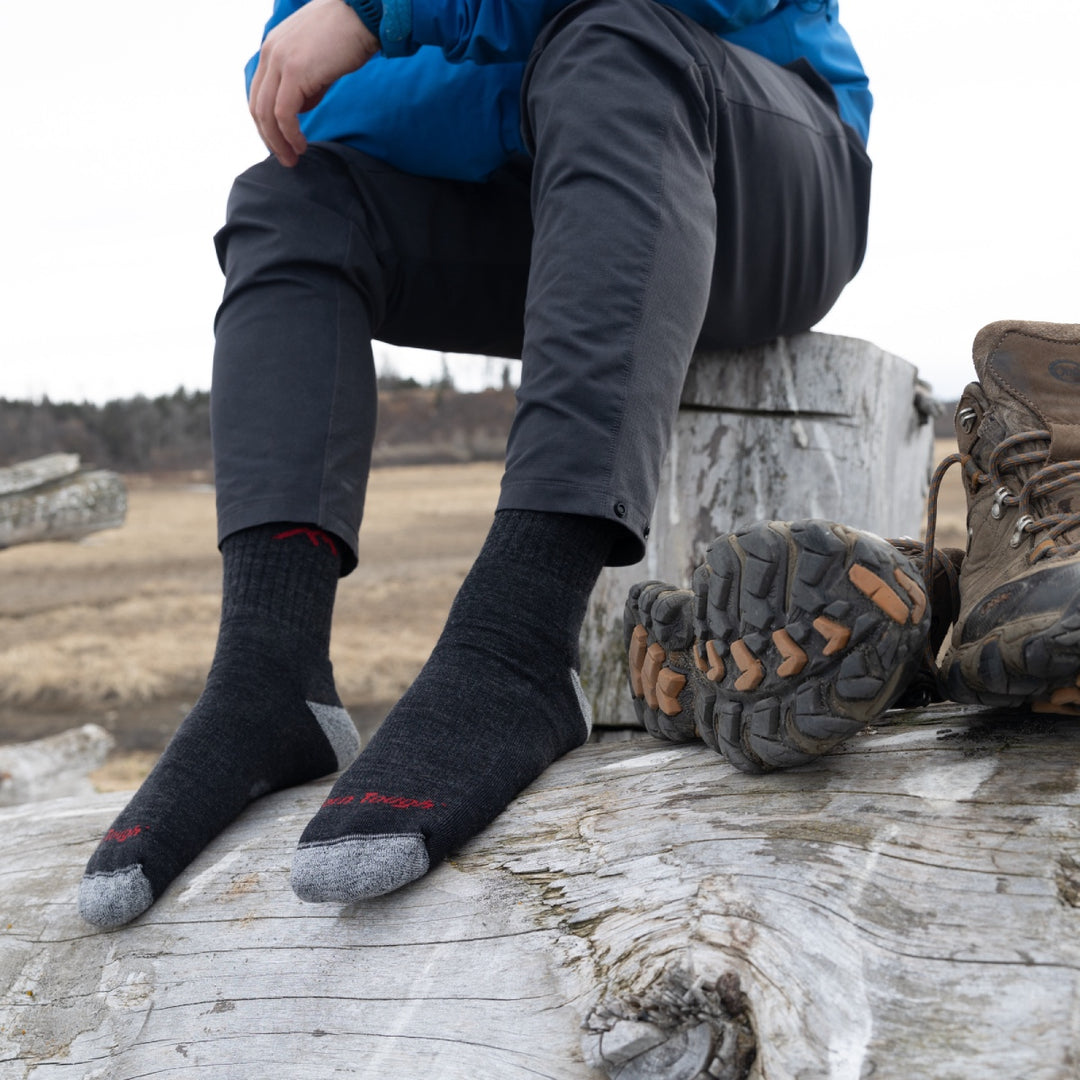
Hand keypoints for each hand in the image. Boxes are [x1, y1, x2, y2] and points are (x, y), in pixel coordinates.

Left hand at [250, 0, 378, 166]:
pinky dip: (290, 134)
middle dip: (269, 138)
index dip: (267, 123)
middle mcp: (269, 52)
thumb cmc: (347, 35)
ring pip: (266, 113)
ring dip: (278, 141)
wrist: (362, 15)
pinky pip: (284, 113)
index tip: (281, 142)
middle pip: (257, 106)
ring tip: (292, 157)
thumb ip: (306, 85)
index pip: (259, 93)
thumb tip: (302, 108)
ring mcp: (280, 61)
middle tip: (285, 158)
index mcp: (272, 48)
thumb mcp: (318, 61)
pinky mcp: (294, 72)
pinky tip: (301, 145)